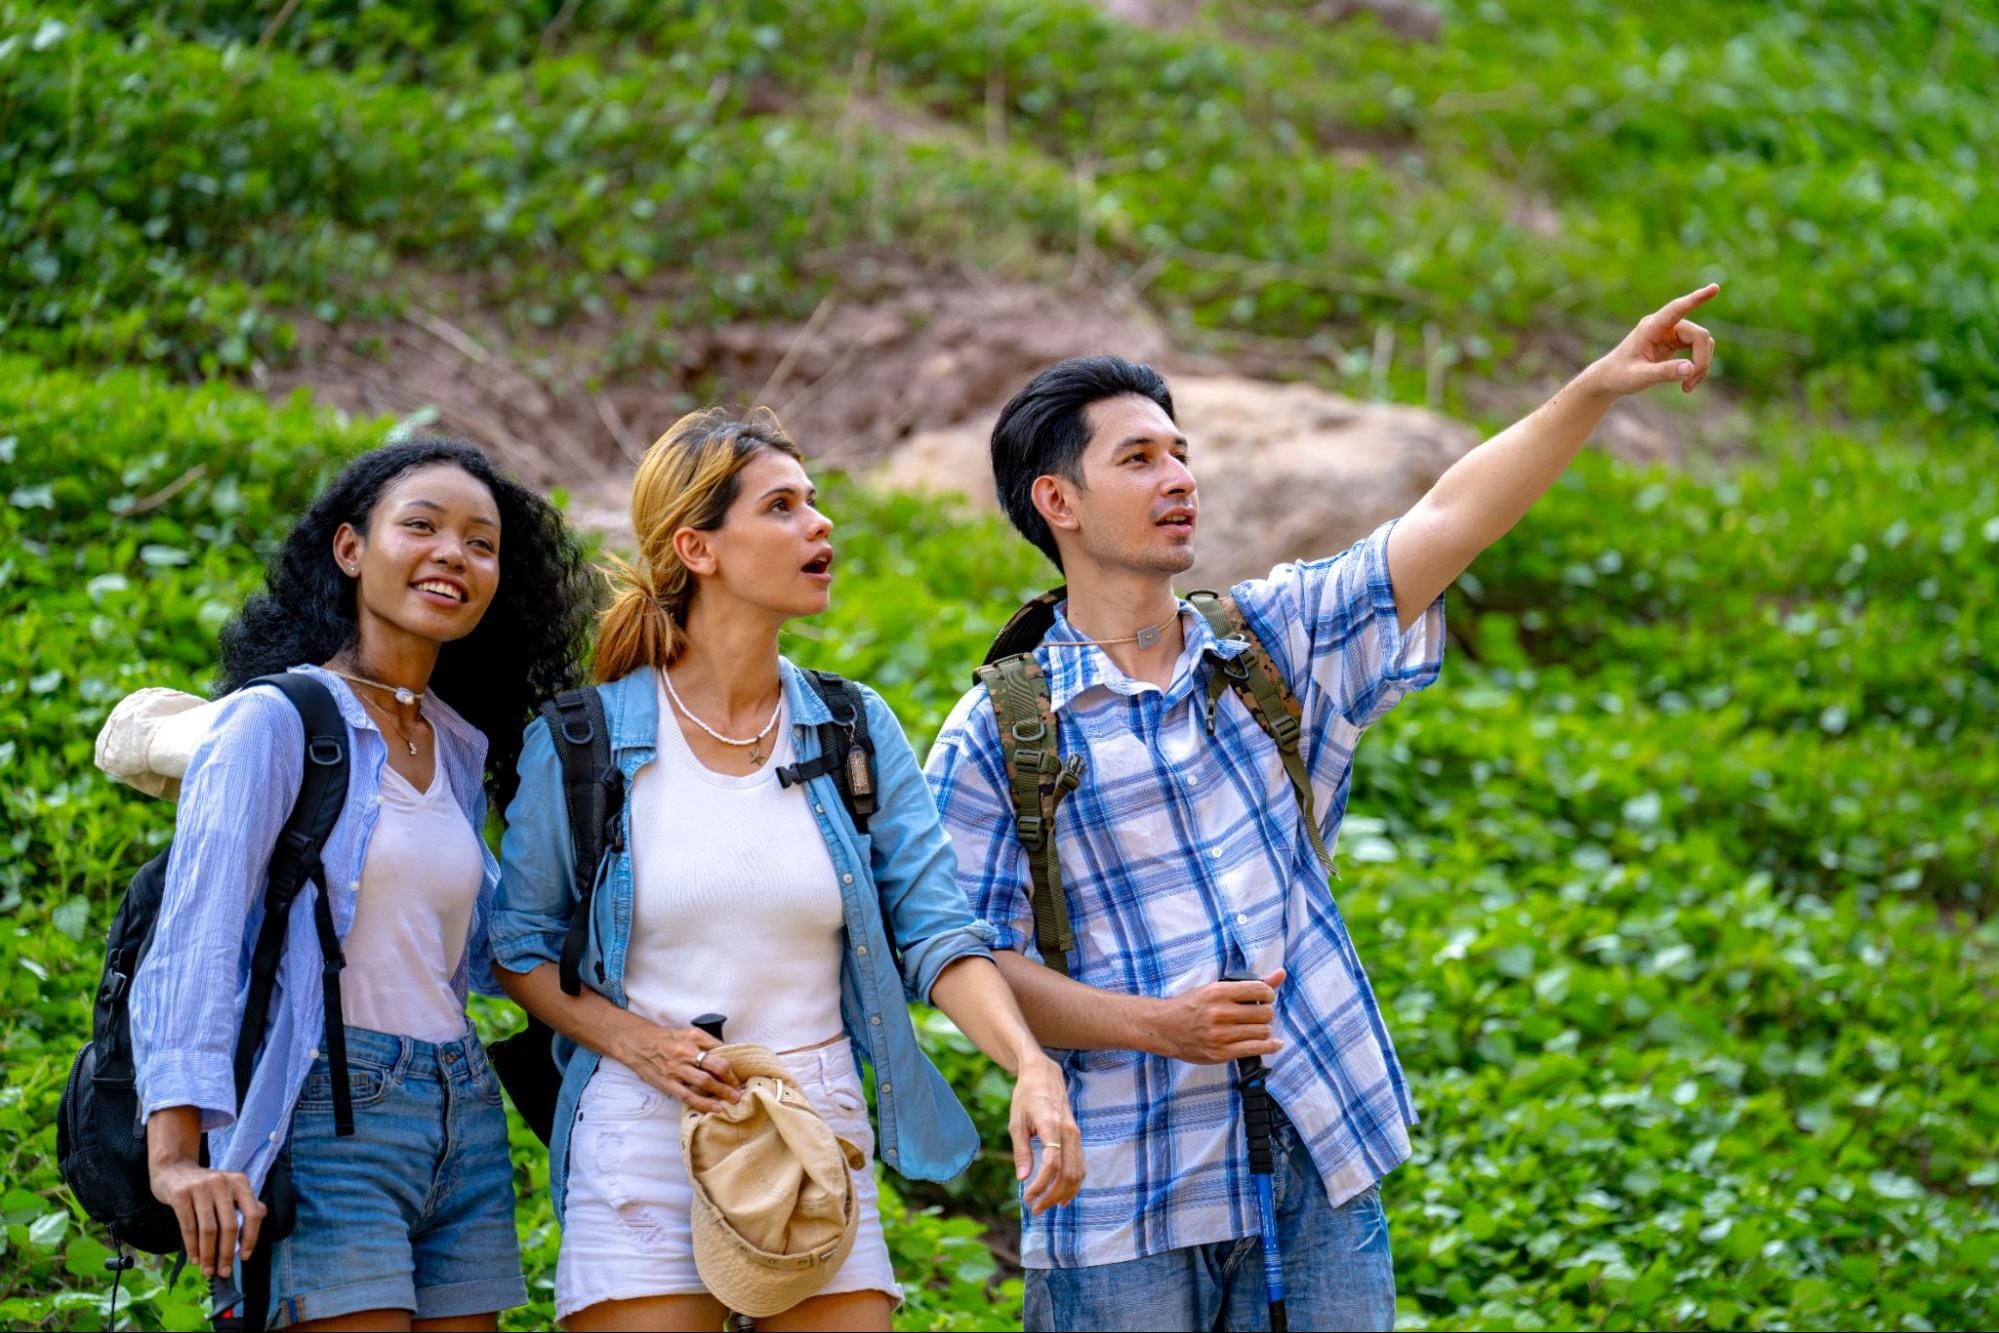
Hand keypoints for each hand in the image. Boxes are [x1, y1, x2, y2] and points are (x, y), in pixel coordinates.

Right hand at [148, 1157, 264, 1280]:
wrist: (173, 1169)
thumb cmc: (205, 1186)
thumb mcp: (229, 1188)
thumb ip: (245, 1202)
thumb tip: (261, 1216)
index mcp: (240, 1182)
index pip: (253, 1214)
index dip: (250, 1238)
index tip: (244, 1257)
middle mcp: (222, 1182)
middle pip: (229, 1226)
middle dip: (226, 1253)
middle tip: (223, 1271)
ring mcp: (201, 1188)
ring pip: (208, 1230)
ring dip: (208, 1254)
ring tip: (207, 1269)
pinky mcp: (180, 1195)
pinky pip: (188, 1227)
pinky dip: (192, 1247)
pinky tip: (195, 1258)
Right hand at [611, 1021, 742, 1112]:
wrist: (636, 1042)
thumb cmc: (663, 1039)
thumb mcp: (686, 1033)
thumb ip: (704, 1043)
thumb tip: (725, 1055)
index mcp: (694, 1037)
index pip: (721, 1050)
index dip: (733, 1062)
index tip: (741, 1072)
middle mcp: (686, 1051)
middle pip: (717, 1065)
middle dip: (731, 1079)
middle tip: (740, 1088)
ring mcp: (677, 1068)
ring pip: (705, 1081)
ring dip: (722, 1092)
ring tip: (733, 1099)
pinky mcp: (667, 1082)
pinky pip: (688, 1095)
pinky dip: (704, 1103)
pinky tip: (715, 1107)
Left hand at [1010, 1055, 1083, 1213]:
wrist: (1044, 1075)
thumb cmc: (1026, 1096)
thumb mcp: (1016, 1121)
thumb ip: (1021, 1150)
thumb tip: (1022, 1178)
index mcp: (1052, 1126)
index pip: (1052, 1164)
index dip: (1041, 1184)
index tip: (1027, 1197)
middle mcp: (1069, 1132)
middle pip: (1068, 1173)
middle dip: (1052, 1196)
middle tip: (1036, 1209)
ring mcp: (1076, 1135)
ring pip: (1078, 1173)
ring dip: (1064, 1193)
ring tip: (1047, 1205)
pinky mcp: (1077, 1137)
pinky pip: (1080, 1165)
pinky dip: (1073, 1183)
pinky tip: (1063, 1195)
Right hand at [1146, 969, 1286, 1063]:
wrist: (1163, 1028)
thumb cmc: (1190, 1006)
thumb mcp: (1215, 988)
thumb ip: (1250, 983)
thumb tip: (1281, 974)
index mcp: (1217, 992)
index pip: (1259, 990)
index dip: (1268, 993)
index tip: (1264, 997)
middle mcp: (1219, 1013)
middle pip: (1265, 1012)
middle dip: (1266, 1012)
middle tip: (1258, 1014)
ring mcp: (1220, 1035)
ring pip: (1263, 1031)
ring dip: (1264, 1029)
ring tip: (1256, 1027)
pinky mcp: (1221, 1053)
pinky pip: (1256, 1049)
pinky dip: (1270, 1046)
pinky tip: (1274, 1043)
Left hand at [1587, 283, 1719, 396]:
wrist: (1611, 378)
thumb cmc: (1619, 375)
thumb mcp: (1639, 377)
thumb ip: (1663, 373)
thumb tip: (1691, 369)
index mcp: (1651, 327)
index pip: (1677, 309)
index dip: (1696, 299)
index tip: (1714, 288)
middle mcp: (1663, 326)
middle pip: (1698, 335)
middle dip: (1701, 360)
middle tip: (1689, 385)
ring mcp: (1671, 332)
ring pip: (1702, 342)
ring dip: (1701, 366)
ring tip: (1687, 387)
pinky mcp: (1676, 342)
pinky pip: (1699, 350)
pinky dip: (1697, 367)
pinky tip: (1687, 384)